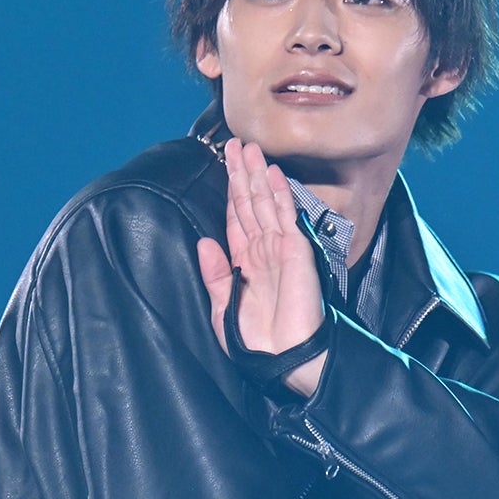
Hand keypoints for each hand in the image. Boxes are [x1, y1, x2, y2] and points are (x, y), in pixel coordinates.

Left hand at [196, 138, 327, 394]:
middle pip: (249, 203)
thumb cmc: (256, 340)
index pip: (235, 218)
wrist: (284, 356)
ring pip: (264, 203)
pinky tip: (272, 173)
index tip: (224, 165)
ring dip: (256, 175)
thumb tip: (203, 242)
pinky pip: (284, 216)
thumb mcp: (223, 309)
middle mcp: (262, 250)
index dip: (229, 191)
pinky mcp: (295, 251)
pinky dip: (278, 194)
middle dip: (241, 173)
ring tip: (249, 148)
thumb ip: (214, 276)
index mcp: (244, 263)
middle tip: (234, 143)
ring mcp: (280, 248)